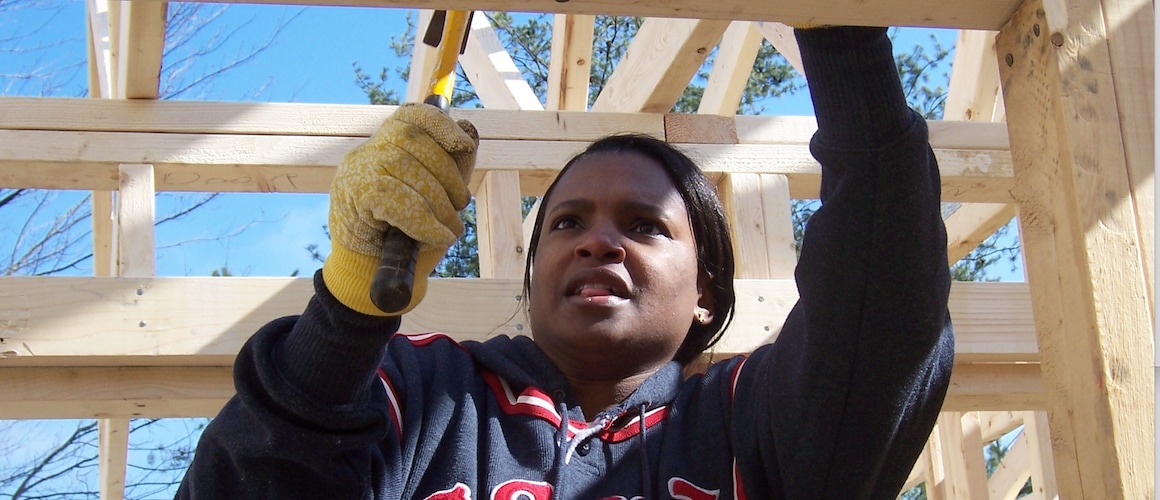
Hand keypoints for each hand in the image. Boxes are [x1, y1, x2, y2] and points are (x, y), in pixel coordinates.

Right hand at [323, 103, 478, 315]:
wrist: (370, 276)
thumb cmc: (406, 237)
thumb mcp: (436, 199)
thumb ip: (451, 168)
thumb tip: (469, 134)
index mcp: (386, 146)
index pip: (411, 115)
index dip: (440, 124)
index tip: (464, 145)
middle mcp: (367, 152)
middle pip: (413, 139)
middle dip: (447, 173)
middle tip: (460, 206)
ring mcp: (355, 172)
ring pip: (403, 166)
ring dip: (438, 201)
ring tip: (450, 228)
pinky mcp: (351, 196)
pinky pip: (393, 198)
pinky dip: (423, 220)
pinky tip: (437, 236)